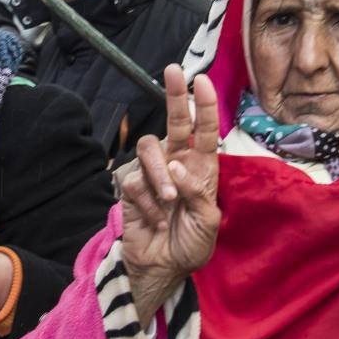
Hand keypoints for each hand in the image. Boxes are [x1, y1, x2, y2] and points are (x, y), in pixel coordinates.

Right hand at [118, 64, 220, 323]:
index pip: (205, 131)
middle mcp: (176, 163)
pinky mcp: (131, 187)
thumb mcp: (208, 221)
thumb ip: (197, 191)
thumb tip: (176, 165)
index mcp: (201, 168)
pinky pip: (134, 180)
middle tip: (173, 71)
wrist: (161, 267)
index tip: (201, 80)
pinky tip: (153, 218)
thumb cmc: (191, 244)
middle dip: (174, 95)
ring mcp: (152, 174)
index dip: (204, 105)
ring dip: (159, 174)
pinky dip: (146, 201)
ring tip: (169, 201)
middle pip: (174, 122)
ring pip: (148, 148)